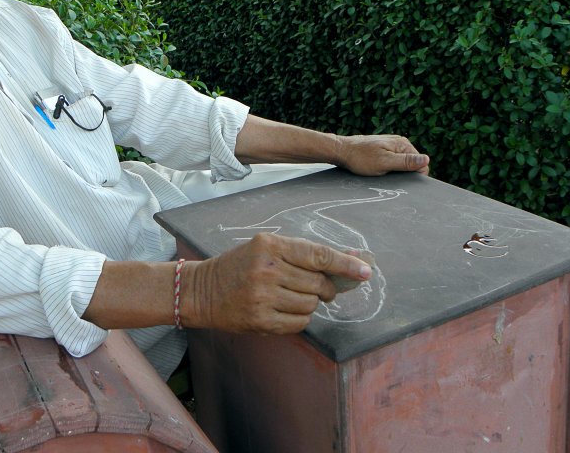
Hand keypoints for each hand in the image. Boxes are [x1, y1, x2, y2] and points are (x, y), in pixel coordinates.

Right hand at [181, 233, 371, 334]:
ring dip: (308, 303)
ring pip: (310, 305)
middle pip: (318, 283)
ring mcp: (263, 296)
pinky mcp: (261, 320)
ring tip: (288, 296)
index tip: (366, 272)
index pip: (318, 255)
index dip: (346, 264)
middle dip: (324, 288)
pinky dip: (298, 319)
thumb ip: (305, 253)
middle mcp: (268, 269)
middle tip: (317, 287)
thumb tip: (350, 258)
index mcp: (271, 246)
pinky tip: (282, 310)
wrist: (202, 290)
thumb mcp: (267, 249)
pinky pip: (299, 323)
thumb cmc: (240, 266)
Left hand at [336, 134, 428, 175]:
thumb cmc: (360, 157)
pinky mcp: (383, 150)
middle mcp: (399, 143)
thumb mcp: (385, 162)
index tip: (399, 178)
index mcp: (403, 144)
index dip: (413, 175)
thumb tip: (427, 159)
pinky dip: (388, 168)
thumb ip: (406, 162)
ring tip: (381, 172)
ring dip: (395, 171)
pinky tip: (378, 170)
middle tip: (388, 176)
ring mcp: (391, 146)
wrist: (340, 151)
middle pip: (412, 163)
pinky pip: (393, 162)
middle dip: (404, 173)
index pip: (421, 163)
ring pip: (402, 164)